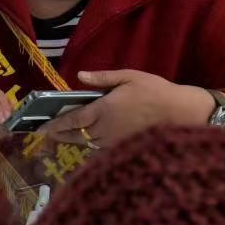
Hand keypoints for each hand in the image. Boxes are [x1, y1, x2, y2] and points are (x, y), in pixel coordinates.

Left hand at [39, 70, 216, 148]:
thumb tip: (80, 76)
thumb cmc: (156, 91)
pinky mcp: (124, 148)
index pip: (72, 120)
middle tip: (46, 133)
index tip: (41, 128)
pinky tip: (87, 139)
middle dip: (59, 134)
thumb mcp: (129, 77)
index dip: (55, 125)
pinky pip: (100, 148)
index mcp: (104, 110)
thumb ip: (102, 79)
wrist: (183, 113)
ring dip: (73, 139)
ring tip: (62, 135)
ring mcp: (115, 141)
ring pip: (87, 143)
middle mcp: (106, 129)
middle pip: (76, 135)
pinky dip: (90, 144)